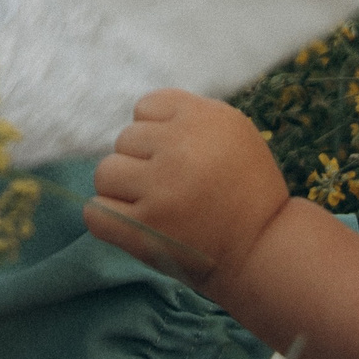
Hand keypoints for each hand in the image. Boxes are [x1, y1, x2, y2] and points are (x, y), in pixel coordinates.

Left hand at [84, 91, 290, 295]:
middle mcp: (181, 148)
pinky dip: (108, 219)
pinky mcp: (145, 228)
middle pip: (123, 140)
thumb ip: (188, 117)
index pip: (145, 107)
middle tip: (172, 188)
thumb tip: (136, 118)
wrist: (264, 251)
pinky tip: (135, 224)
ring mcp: (160, 188)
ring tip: (155, 206)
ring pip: (105, 172)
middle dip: (141, 162)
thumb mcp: (232, 134)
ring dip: (122, 190)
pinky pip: (95, 211)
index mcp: (204, 118)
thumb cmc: (246, 191)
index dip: (157, 133)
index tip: (179, 156)